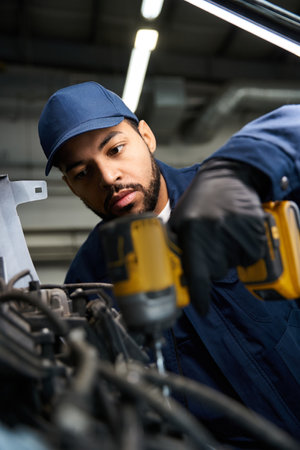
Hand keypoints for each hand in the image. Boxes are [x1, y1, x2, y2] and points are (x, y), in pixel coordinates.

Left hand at [169, 159, 266, 314]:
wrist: (228, 178)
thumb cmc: (199, 201)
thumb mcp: (178, 219)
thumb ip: (172, 245)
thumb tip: (165, 272)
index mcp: (193, 230)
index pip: (197, 272)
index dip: (199, 294)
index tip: (201, 308)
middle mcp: (216, 231)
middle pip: (215, 272)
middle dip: (210, 265)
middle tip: (208, 244)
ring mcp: (238, 231)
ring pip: (233, 265)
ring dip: (227, 256)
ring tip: (221, 233)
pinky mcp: (255, 231)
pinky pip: (250, 256)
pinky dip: (243, 251)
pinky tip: (235, 233)